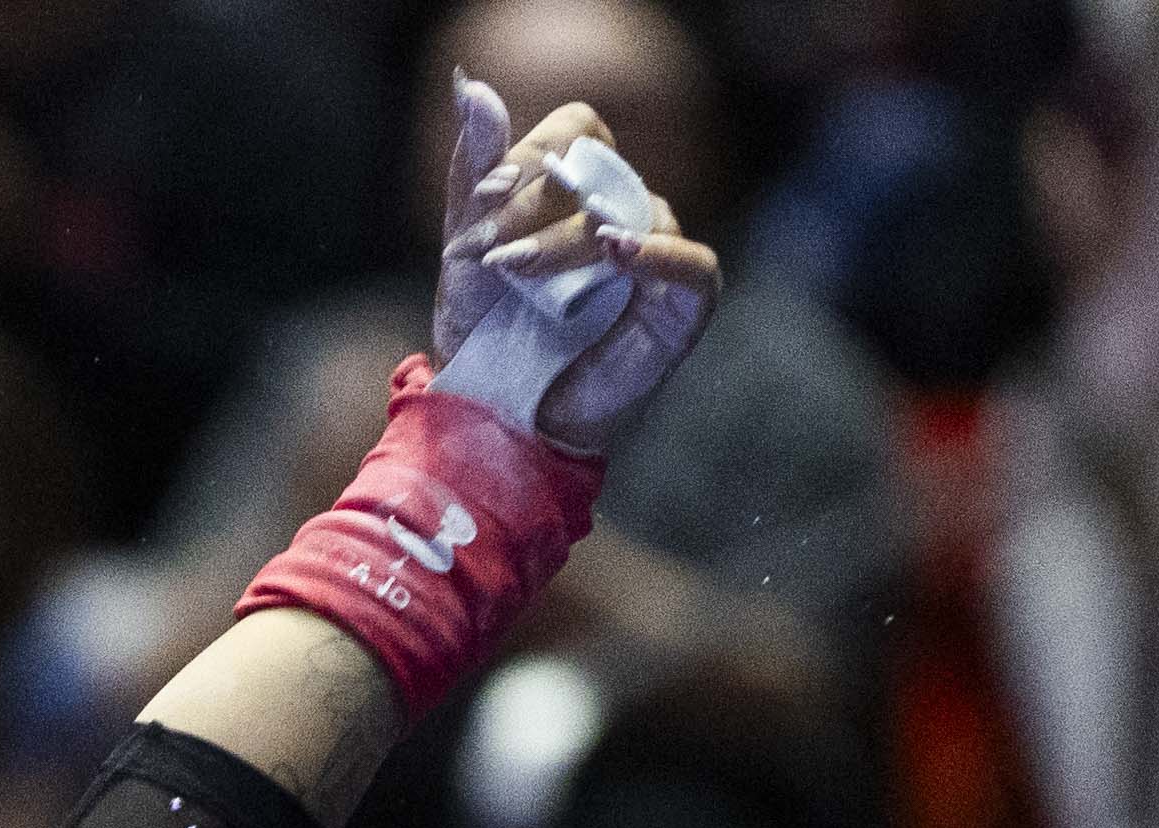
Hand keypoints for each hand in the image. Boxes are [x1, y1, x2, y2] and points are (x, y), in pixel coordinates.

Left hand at [430, 79, 718, 454]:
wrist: (499, 413)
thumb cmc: (486, 331)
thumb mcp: (468, 247)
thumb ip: (474, 168)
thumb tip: (470, 84)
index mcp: (584, 186)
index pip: (576, 132)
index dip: (530, 156)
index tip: (481, 203)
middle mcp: (628, 209)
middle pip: (601, 171)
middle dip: (535, 206)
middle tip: (489, 250)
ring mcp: (660, 253)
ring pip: (631, 216)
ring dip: (568, 242)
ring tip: (516, 271)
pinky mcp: (685, 303)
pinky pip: (691, 263)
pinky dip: (656, 254)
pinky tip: (614, 250)